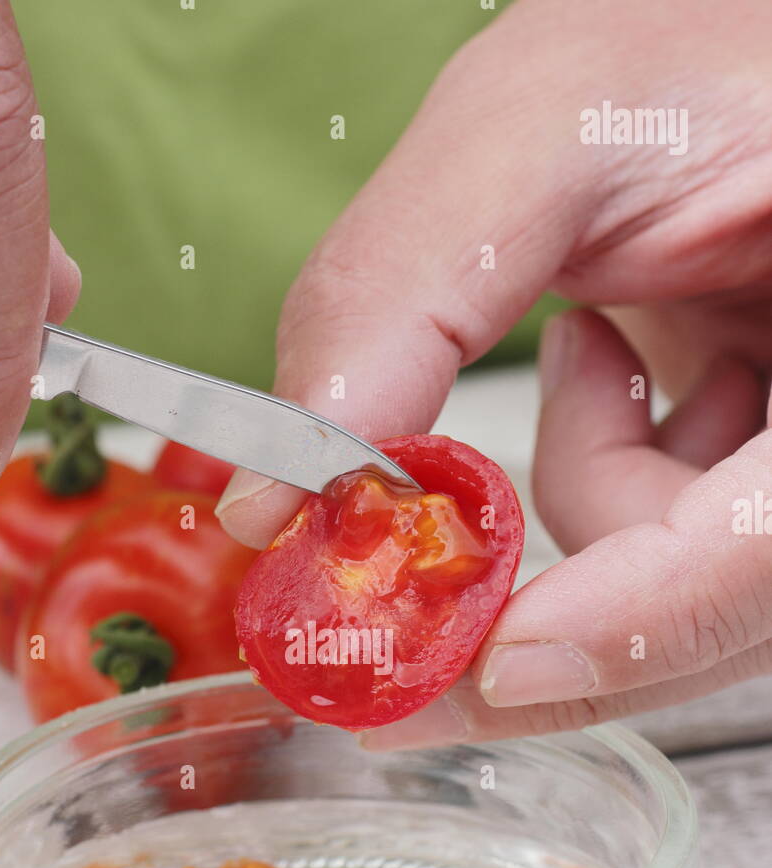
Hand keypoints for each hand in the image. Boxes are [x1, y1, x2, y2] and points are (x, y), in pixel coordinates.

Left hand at [216, 0, 771, 742]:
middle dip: (546, 623)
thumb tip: (278, 501)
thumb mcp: (543, 124)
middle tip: (393, 623)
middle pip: (715, 623)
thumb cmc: (683, 70)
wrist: (715, 81)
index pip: (764, 551)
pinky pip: (665, 566)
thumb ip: (402, 290)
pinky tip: (615, 369)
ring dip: (585, 503)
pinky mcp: (762, 499)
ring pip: (674, 606)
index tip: (481, 662)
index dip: (629, 626)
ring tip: (591, 347)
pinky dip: (605, 487)